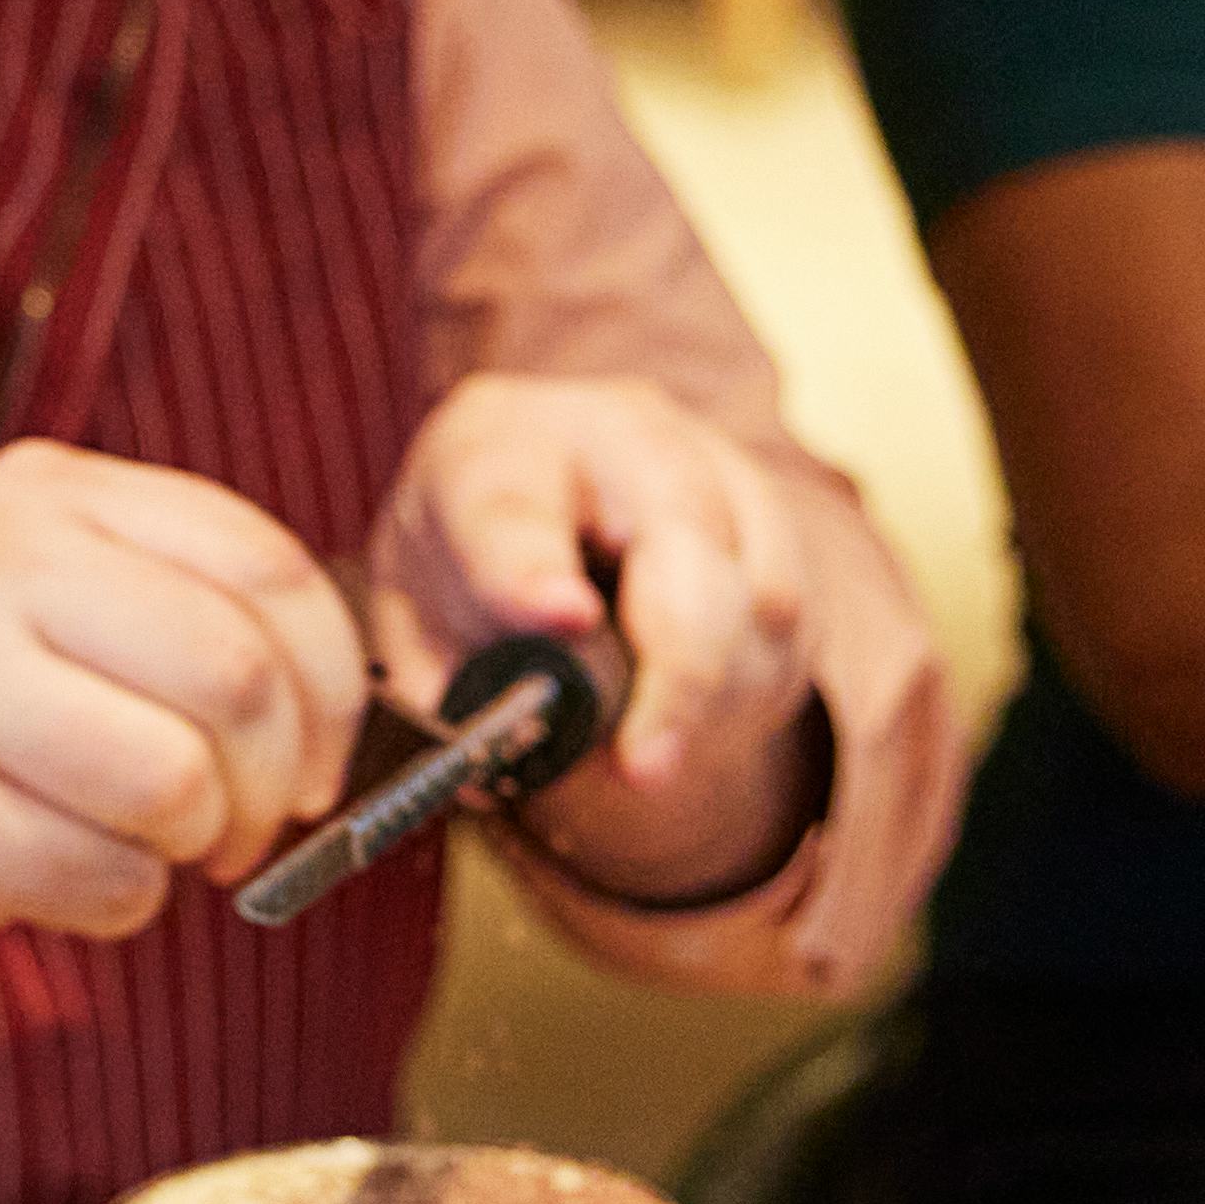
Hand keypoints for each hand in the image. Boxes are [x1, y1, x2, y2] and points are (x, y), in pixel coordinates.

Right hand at [0, 442, 376, 1035]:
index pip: (264, 564)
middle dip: (269, 783)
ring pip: (180, 785)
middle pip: (238, 676)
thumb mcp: (19, 593)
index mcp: (43, 498)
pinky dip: (114, 904)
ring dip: (191, 850)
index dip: (330, 680)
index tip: (315, 753)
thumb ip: (160, 604)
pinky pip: (107, 878)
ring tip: (141, 850)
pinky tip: (50, 877)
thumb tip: (335, 700)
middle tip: (239, 828)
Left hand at [368, 372, 831, 913]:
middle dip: (678, 659)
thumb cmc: (471, 557)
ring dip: (714, 692)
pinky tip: (694, 712)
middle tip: (643, 766)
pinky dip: (748, 687)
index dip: (532, 566)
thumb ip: (434, 688)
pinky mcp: (773, 520)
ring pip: (755, 586)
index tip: (559, 620)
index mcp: (495, 449)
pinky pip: (791, 621)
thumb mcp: (413, 616)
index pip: (510, 505)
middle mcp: (616, 432)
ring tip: (649, 750)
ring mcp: (711, 464)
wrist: (548, 494)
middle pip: (680, 526)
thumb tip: (481, 771)